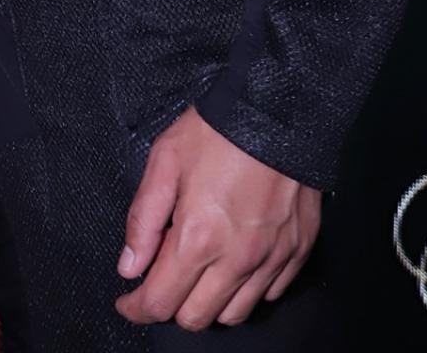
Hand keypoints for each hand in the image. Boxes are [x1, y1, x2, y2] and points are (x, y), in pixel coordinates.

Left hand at [115, 107, 320, 330]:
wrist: (280, 108)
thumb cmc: (219, 130)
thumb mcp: (165, 160)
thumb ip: (143, 218)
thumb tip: (129, 266)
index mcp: (198, 238)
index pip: (161, 302)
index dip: (137, 308)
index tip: (128, 302)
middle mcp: (237, 259)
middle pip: (196, 318)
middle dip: (171, 304)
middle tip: (163, 276)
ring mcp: (272, 259)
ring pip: (234, 314)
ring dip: (210, 301)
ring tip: (200, 268)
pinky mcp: (297, 252)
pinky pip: (268, 294)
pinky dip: (247, 287)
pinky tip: (235, 259)